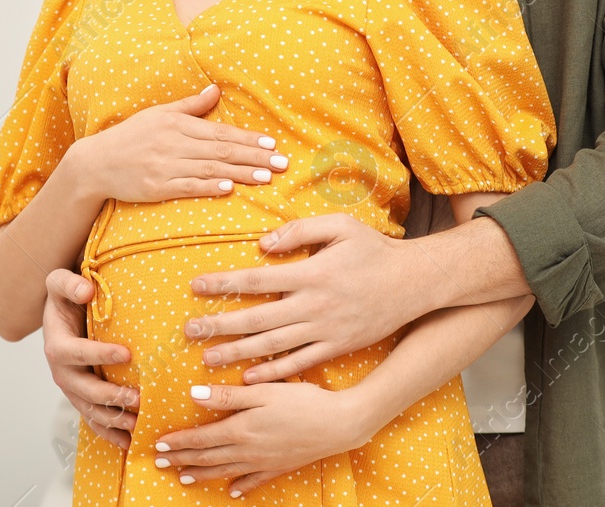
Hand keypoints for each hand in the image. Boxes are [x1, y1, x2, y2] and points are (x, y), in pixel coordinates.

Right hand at [41, 269, 137, 448]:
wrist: (60, 315)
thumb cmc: (65, 298)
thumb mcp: (59, 282)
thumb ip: (68, 284)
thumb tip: (86, 291)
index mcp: (56, 345)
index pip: (76, 352)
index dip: (100, 354)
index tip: (127, 353)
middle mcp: (61, 372)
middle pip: (84, 390)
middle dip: (111, 396)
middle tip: (139, 397)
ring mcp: (72, 389)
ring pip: (90, 410)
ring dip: (114, 419)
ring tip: (139, 423)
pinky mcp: (81, 398)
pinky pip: (93, 420)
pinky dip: (109, 433)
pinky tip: (129, 443)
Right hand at [67, 84, 287, 203]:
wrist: (96, 162)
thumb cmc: (131, 136)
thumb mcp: (159, 114)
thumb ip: (190, 105)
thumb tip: (216, 90)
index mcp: (177, 124)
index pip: (220, 132)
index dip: (248, 138)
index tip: (272, 144)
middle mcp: (173, 143)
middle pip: (221, 151)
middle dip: (254, 157)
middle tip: (282, 163)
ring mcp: (165, 166)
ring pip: (210, 169)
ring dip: (240, 173)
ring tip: (265, 177)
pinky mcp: (156, 187)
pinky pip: (187, 187)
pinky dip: (208, 187)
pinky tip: (228, 189)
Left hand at [153, 381, 374, 496]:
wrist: (339, 425)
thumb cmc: (302, 402)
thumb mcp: (263, 391)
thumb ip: (228, 396)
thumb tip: (194, 395)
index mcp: (241, 429)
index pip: (202, 438)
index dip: (179, 441)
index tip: (159, 444)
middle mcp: (248, 450)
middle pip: (208, 456)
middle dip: (182, 459)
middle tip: (160, 462)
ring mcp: (264, 462)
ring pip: (225, 471)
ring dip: (202, 474)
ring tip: (183, 478)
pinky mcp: (280, 467)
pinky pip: (254, 481)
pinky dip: (241, 486)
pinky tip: (233, 492)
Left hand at [184, 214, 409, 381]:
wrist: (415, 283)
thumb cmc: (375, 250)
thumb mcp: (340, 226)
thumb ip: (299, 230)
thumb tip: (263, 245)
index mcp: (311, 272)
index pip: (256, 278)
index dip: (223, 283)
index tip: (194, 286)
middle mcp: (314, 305)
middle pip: (257, 318)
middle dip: (219, 325)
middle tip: (188, 332)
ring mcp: (325, 330)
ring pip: (273, 345)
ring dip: (238, 354)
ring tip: (207, 360)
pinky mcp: (337, 347)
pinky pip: (299, 364)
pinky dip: (274, 372)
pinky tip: (250, 378)